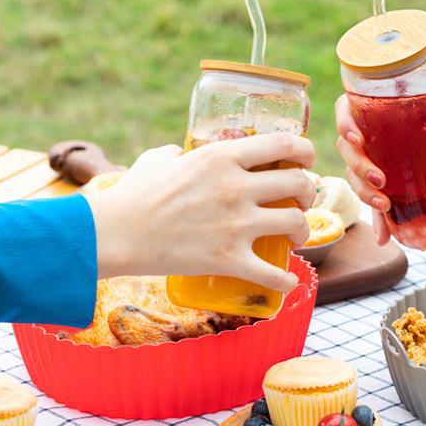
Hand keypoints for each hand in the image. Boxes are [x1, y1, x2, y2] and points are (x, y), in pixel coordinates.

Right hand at [85, 133, 316, 291]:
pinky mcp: (228, 259)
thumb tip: (180, 153)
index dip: (306, 151)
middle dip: (308, 193)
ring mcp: (236, 224)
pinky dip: (286, 280)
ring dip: (303, 232)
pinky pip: (273, 273)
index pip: (284, 144)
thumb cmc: (133, 195)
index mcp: (222, 157)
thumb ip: (178, 153)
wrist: (116, 233)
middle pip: (298, 184)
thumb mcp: (159, 159)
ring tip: (295, 238)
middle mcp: (236, 187)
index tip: (307, 160)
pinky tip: (288, 280)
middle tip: (301, 202)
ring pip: (296, 223)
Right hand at [335, 56, 425, 244]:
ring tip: (385, 207)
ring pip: (355, 174)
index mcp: (376, 99)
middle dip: (358, 169)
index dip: (344, 124)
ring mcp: (378, 151)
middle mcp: (369, 126)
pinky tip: (385, 237)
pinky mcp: (392, 171)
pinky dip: (379, 219)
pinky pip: (377, 195)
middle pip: (347, 148)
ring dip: (363, 194)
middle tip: (381, 182)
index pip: (345, 109)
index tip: (358, 138)